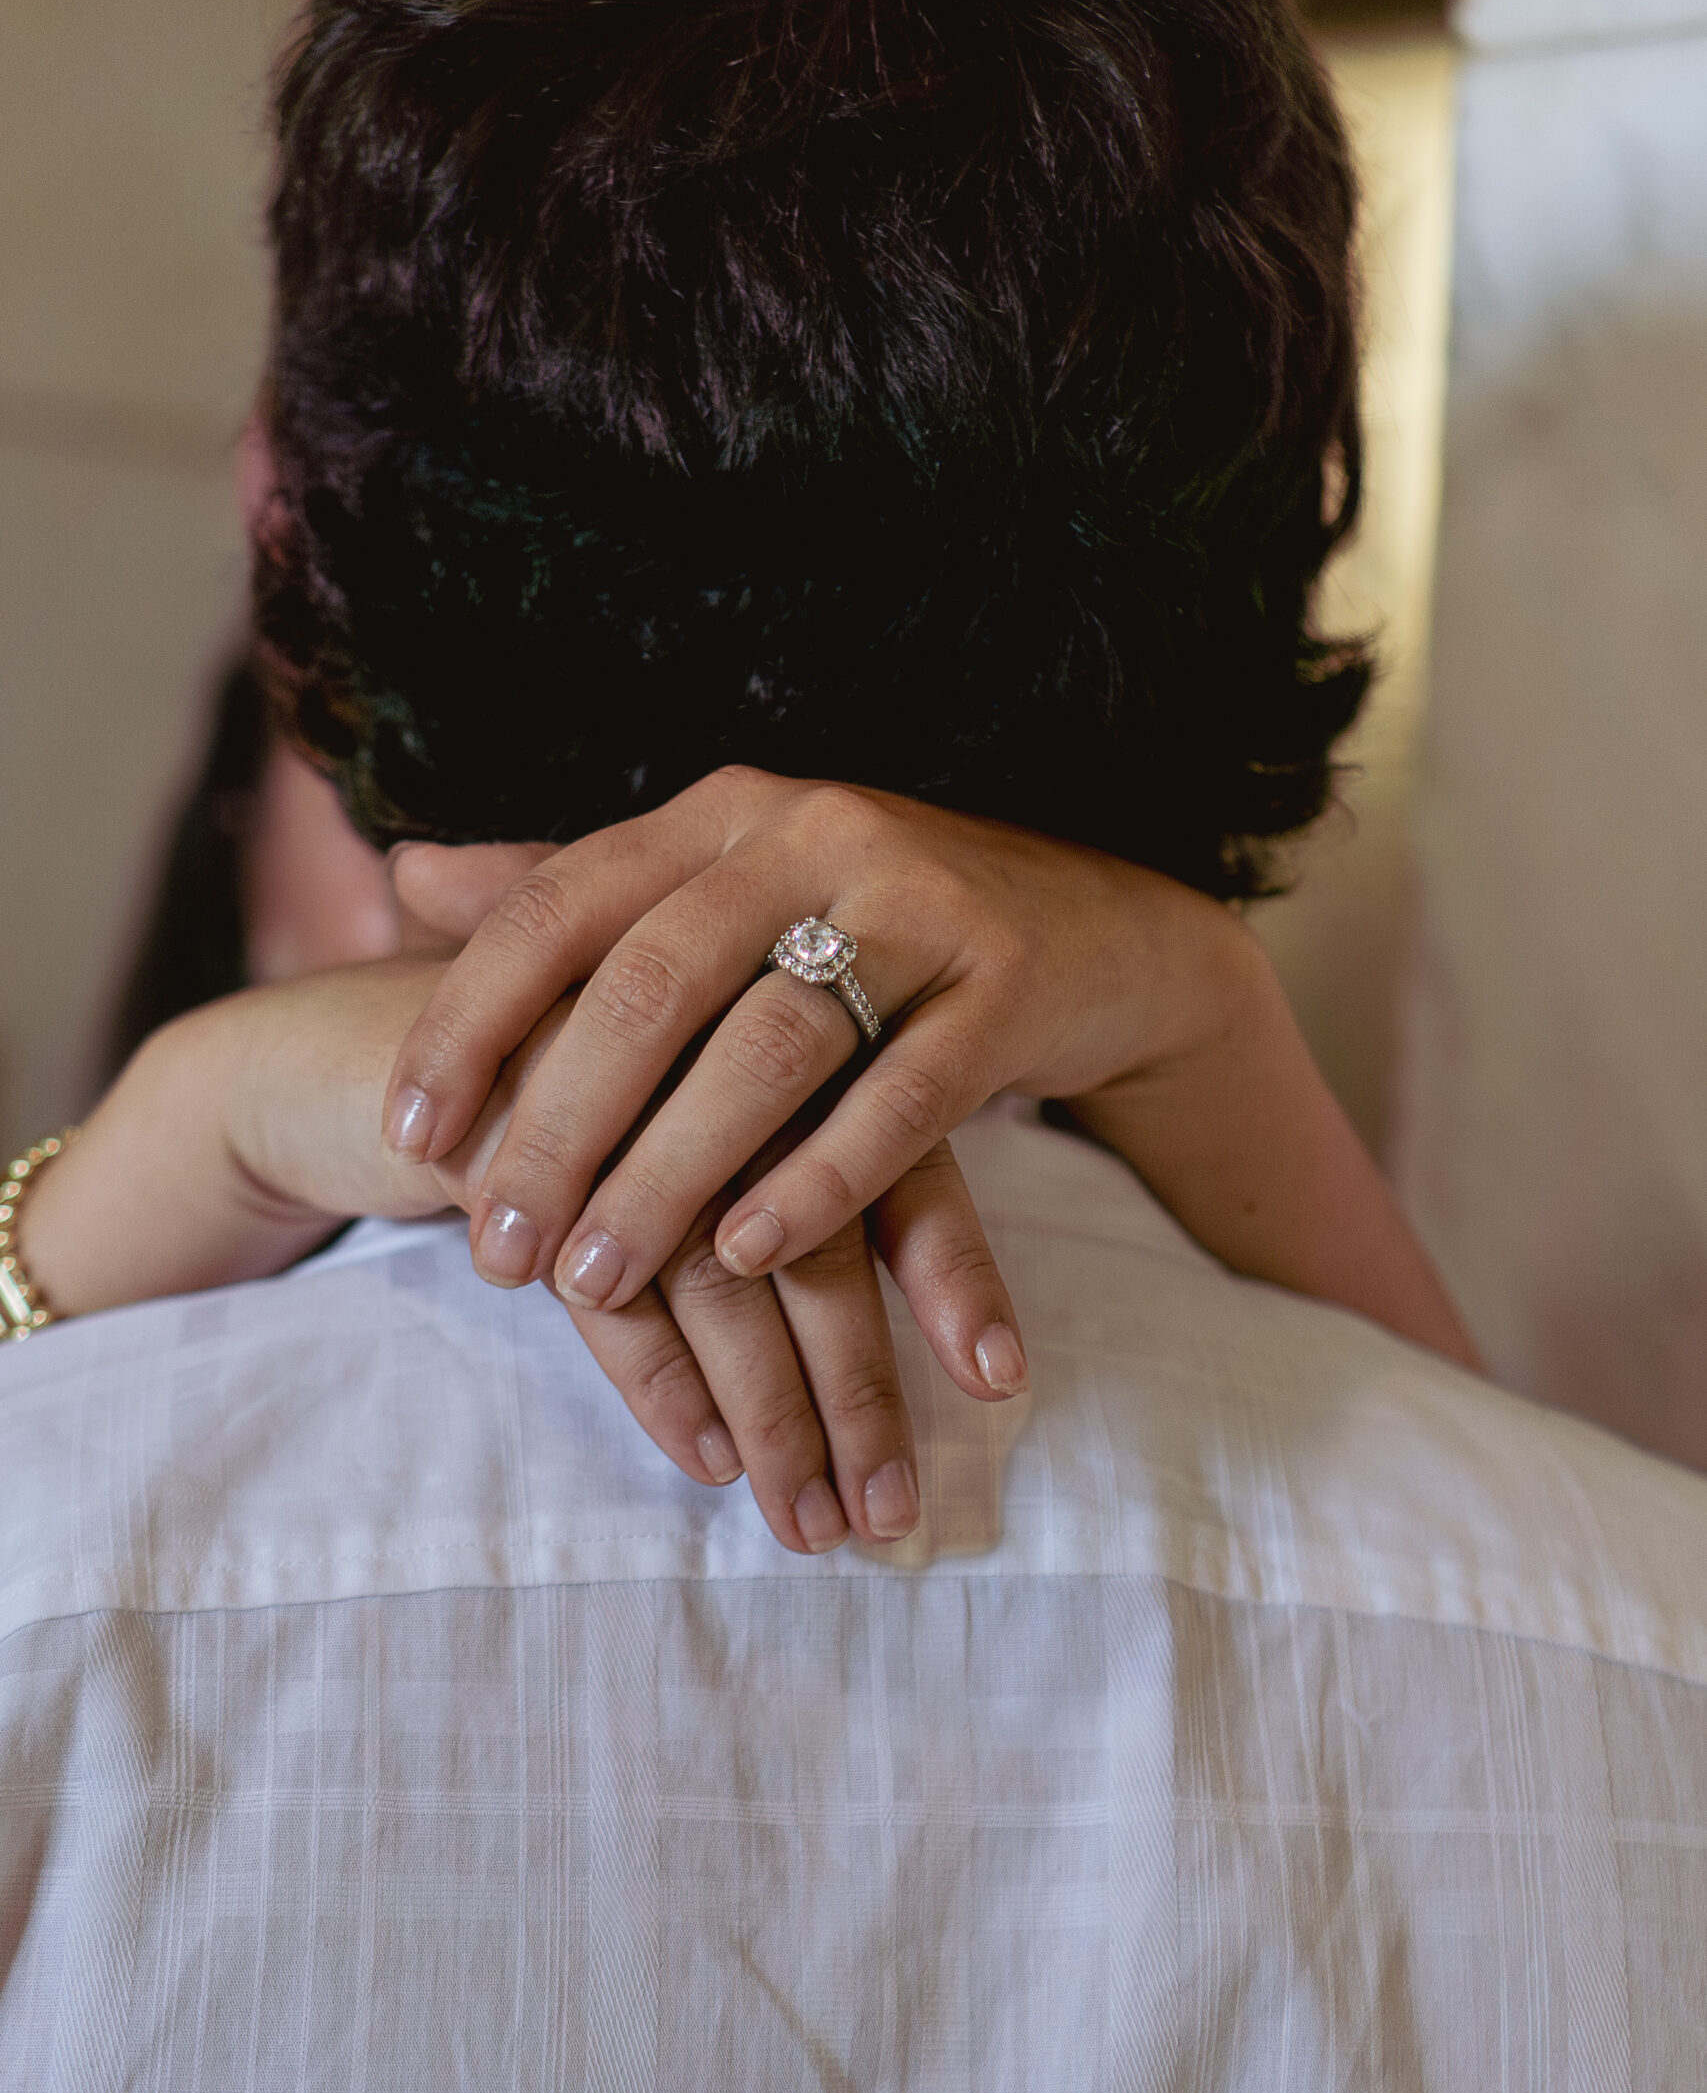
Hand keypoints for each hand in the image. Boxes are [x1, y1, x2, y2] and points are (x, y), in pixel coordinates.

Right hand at [26, 957, 1015, 1556]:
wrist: (363, 1061)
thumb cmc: (560, 1104)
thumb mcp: (680, 1136)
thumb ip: (791, 1189)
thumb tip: (906, 1323)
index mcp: (773, 1033)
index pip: (896, 1158)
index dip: (952, 1273)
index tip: (1002, 1384)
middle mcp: (704, 1056)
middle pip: (817, 1234)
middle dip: (862, 1386)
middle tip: (894, 1509)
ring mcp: (607, 1097)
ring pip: (720, 1275)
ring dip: (774, 1413)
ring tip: (812, 1520)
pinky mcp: (512, 1147)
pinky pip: (606, 1287)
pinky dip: (661, 1382)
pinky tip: (704, 1460)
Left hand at [384, 766, 1240, 1350]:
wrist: (1098, 927)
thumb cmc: (873, 928)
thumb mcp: (728, 887)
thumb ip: (581, 890)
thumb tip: (404, 874)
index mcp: (722, 812)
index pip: (561, 905)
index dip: (470, 1019)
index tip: (404, 1135)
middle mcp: (811, 834)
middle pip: (650, 986)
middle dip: (558, 1126)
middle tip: (494, 1251)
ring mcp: (919, 904)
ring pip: (768, 1047)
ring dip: (671, 1175)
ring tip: (597, 1279)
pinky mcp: (1008, 985)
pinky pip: (904, 1095)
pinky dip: (823, 1180)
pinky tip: (753, 1256)